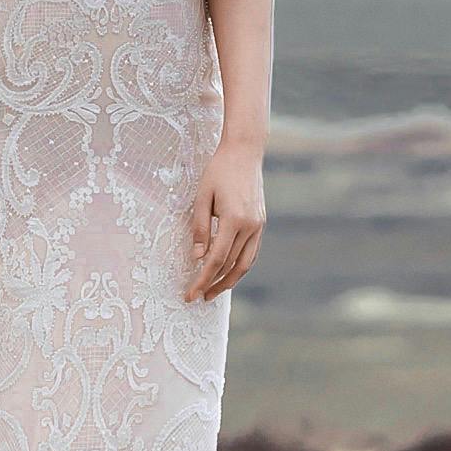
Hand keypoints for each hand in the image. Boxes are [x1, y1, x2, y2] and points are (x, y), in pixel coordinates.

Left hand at [186, 138, 267, 303]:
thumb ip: (200, 229)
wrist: (244, 152)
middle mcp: (250, 226)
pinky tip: (228, 271)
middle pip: (231, 265)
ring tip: (213, 290)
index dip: (202, 279)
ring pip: (245, 263)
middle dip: (214, 284)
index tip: (190, 294)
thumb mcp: (202, 197)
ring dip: (229, 280)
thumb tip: (198, 258)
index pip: (216, 259)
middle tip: (199, 297)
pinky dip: (240, 266)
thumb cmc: (218, 171)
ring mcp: (258, 225)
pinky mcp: (260, 222)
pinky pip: (251, 252)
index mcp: (234, 219)